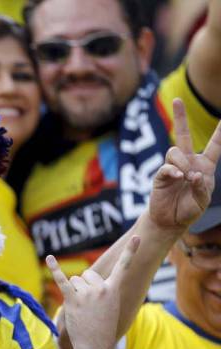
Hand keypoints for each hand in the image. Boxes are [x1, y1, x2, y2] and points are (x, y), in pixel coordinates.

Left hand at [47, 236, 139, 348]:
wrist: (96, 347)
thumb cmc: (103, 328)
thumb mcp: (111, 307)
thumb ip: (103, 291)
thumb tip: (85, 278)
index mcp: (114, 290)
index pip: (124, 267)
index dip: (131, 252)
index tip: (137, 237)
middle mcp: (102, 288)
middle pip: (87, 274)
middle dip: (83, 286)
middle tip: (88, 306)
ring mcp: (87, 293)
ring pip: (74, 280)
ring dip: (73, 292)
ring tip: (81, 309)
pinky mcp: (72, 299)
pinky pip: (62, 280)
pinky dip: (54, 268)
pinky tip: (49, 257)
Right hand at [148, 98, 220, 230]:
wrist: (170, 221)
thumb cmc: (188, 210)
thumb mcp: (202, 201)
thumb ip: (202, 188)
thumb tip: (194, 174)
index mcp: (204, 166)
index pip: (215, 146)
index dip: (220, 132)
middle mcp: (188, 162)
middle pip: (182, 135)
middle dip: (180, 116)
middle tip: (176, 99)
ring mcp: (172, 167)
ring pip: (175, 151)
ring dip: (182, 163)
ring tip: (184, 177)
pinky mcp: (160, 176)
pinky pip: (166, 166)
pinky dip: (172, 171)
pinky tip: (178, 177)